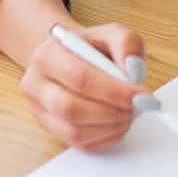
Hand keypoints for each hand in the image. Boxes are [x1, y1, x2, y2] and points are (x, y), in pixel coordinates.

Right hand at [19, 21, 147, 150]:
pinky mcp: (50, 129)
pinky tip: (118, 123)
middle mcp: (36, 83)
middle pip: (72, 108)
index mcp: (48, 54)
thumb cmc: (90, 48)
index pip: (80, 78)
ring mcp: (40, 110)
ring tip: (129, 113)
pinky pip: (78, 143)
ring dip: (110, 127)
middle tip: (137, 107)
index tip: (141, 96)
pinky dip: (105, 137)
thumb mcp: (111, 33)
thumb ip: (126, 44)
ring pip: (74, 131)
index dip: (114, 91)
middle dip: (112, 112)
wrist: (70, 57)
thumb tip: (133, 71)